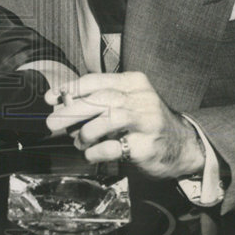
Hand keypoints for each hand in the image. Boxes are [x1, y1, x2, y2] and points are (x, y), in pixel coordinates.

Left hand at [44, 72, 204, 178]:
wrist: (183, 146)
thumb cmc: (146, 123)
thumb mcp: (127, 102)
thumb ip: (99, 100)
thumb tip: (61, 104)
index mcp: (133, 82)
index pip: (96, 80)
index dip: (70, 89)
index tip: (51, 98)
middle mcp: (141, 98)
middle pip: (99, 99)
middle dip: (70, 111)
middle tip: (52, 123)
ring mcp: (146, 121)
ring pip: (107, 120)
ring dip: (85, 133)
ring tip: (79, 142)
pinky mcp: (146, 146)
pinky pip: (112, 147)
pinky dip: (95, 151)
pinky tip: (91, 154)